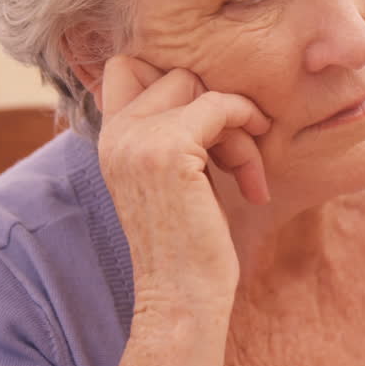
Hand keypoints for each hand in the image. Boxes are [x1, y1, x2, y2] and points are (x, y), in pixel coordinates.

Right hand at [95, 55, 271, 314]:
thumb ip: (174, 134)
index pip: (127, 66)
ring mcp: (137, 139)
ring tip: (248, 175)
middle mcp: (115, 134)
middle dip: (218, 108)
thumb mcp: (176, 179)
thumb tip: (209, 86)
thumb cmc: (190, 245)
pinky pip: (221, 106)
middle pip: (176, 73)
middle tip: (235, 158)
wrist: (181, 299)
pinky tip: (254, 182)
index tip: (211, 125)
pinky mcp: (168, 148)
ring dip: (238, 127)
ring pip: (202, 88)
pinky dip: (247, 131)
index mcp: (110, 140)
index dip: (175, 81)